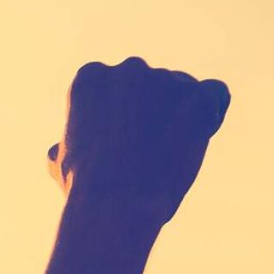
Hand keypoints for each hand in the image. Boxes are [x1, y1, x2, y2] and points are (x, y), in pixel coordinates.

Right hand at [47, 57, 229, 229]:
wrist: (114, 204)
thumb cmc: (84, 189)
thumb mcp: (63, 162)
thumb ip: (69, 142)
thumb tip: (58, 149)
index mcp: (91, 78)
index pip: (117, 84)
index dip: (123, 112)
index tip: (122, 139)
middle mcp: (128, 70)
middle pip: (152, 83)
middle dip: (154, 111)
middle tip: (148, 149)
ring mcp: (164, 80)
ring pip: (183, 89)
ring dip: (181, 115)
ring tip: (168, 153)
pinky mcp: (196, 96)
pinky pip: (215, 93)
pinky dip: (211, 112)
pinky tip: (199, 135)